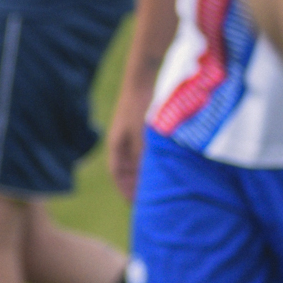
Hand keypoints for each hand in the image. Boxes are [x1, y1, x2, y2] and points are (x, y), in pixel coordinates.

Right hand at [107, 84, 153, 200]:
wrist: (141, 79)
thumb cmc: (139, 106)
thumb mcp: (142, 134)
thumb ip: (142, 156)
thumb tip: (146, 177)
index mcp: (117, 145)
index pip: (117, 173)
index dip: (124, 188)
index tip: (134, 203)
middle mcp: (123, 142)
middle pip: (127, 169)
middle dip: (135, 185)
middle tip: (149, 200)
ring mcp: (132, 134)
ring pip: (137, 160)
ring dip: (145, 174)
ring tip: (159, 188)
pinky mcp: (143, 128)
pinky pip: (146, 150)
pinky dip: (152, 161)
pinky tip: (166, 165)